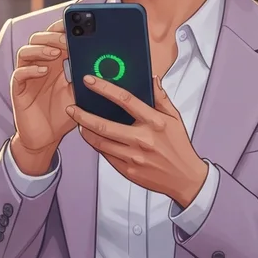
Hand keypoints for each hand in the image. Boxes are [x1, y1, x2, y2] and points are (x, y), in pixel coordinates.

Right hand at [10, 20, 75, 173]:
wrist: (46, 138)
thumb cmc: (63, 114)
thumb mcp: (79, 93)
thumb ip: (86, 77)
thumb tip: (106, 64)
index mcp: (53, 62)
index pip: (53, 36)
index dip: (61, 28)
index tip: (75, 24)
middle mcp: (38, 65)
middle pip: (38, 39)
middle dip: (53, 36)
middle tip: (68, 40)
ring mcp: (27, 76)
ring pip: (26, 52)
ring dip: (42, 49)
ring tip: (57, 52)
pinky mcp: (18, 90)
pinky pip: (19, 74)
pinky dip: (31, 70)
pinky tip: (44, 71)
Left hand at [66, 74, 207, 207]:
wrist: (185, 178)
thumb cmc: (179, 146)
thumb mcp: (175, 117)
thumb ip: (161, 97)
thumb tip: (151, 79)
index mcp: (154, 122)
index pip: (125, 99)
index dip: (104, 88)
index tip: (90, 81)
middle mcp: (142, 139)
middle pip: (104, 124)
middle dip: (83, 114)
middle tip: (72, 107)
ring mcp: (133, 156)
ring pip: (100, 142)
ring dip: (85, 130)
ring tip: (78, 122)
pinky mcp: (128, 169)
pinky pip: (106, 155)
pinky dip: (96, 144)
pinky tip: (92, 137)